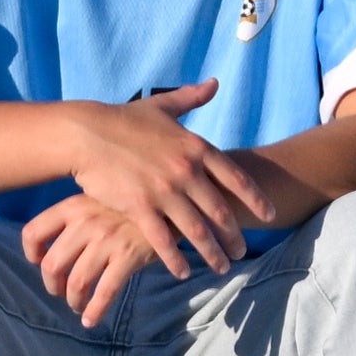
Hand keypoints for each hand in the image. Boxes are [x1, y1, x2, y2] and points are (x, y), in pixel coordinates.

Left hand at [22, 187, 172, 322]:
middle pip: (51, 265)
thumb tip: (56, 248)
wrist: (171, 203)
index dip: (32, 254)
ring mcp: (107, 240)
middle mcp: (85, 222)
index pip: (33, 232)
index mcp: (73, 206)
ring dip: (74, 301)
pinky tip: (91, 320)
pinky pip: (105, 291)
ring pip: (76, 282)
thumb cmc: (131, 207)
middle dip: (52, 286)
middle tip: (61, 293)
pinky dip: (95, 311)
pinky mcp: (128, 256)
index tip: (40, 264)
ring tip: (79, 306)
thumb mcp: (99, 199)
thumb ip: (77, 218)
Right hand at [49, 79, 281, 283]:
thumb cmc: (122, 119)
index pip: (236, 178)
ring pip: (197, 230)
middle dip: (235, 235)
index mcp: (195, 147)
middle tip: (243, 252)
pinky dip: (176, 259)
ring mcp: (164, 191)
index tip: (270, 215)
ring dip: (212, 253)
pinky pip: (163, 240)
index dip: (256, 198)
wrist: (85, 134)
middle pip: (220, 210)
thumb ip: (191, 98)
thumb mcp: (161, 107)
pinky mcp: (139, 207)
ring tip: (222, 268)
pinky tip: (184, 272)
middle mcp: (185, 170)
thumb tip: (215, 84)